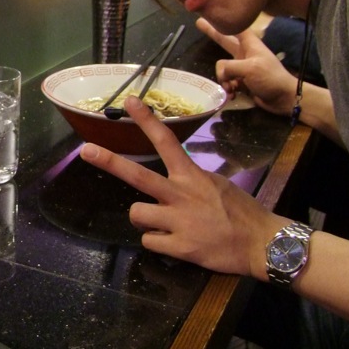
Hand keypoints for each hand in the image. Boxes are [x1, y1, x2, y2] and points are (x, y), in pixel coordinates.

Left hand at [79, 96, 286, 276]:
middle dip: (109, 161)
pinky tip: (176, 242)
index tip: (129, 102)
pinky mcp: (179, 246)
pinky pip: (149, 241)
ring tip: (164, 224)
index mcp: (192, 176)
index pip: (166, 141)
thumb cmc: (241, 213)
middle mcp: (181, 194)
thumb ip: (191, 181)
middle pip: (137, 175)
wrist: (263, 243)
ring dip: (145, 220)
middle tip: (86, 150)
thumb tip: (173, 182)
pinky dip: (158, 242)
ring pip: (136, 213)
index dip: (146, 121)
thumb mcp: (217, 185)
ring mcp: (178, 221)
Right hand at [196, 18, 298, 116]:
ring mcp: (242, 67)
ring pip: (223, 69)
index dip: (224, 20)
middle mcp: (244, 53)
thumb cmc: (270, 78)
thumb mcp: (249, 68)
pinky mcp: (241, 81)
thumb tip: (220, 72)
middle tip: (199, 21)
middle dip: (212, 33)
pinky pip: (227, 81)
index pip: (236, 27)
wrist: (283, 98)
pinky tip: (233, 95)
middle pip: (224, 40)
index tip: (212, 12)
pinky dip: (228, 89)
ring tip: (231, 88)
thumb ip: (229, 66)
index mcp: (249, 44)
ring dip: (224, 80)